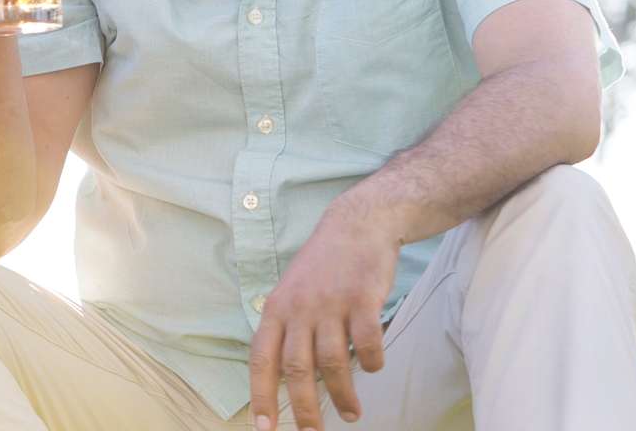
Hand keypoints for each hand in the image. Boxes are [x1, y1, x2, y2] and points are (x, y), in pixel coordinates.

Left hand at [249, 201, 399, 430]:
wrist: (356, 225)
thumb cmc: (323, 267)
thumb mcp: (292, 294)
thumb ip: (288, 331)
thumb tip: (287, 379)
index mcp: (276, 310)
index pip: (261, 359)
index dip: (260, 395)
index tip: (263, 427)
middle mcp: (299, 308)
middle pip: (296, 369)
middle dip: (304, 409)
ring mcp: (331, 303)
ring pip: (332, 362)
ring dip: (343, 394)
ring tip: (352, 413)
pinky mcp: (363, 299)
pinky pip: (368, 342)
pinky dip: (372, 361)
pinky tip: (375, 367)